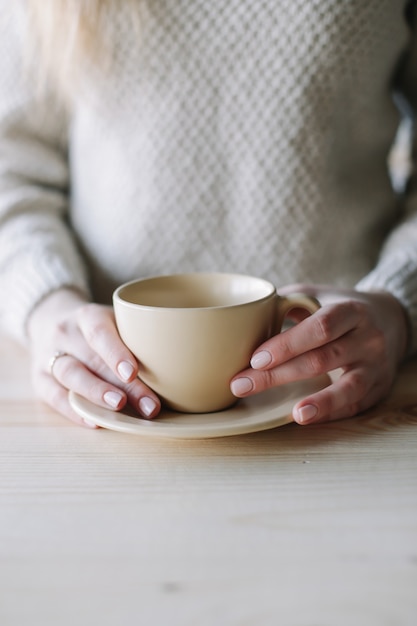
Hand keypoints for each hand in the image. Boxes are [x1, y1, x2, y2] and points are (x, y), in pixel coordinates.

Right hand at [27, 288, 160, 426]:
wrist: (50, 319)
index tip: (133, 372)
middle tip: (148, 405)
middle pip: (93, 360)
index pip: (99, 331)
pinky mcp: (39, 378)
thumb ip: (138, 338)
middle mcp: (64, 333)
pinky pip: (54, 396)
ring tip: (119, 409)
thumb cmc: (98, 327)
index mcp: (87, 315)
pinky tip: (96, 421)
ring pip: (71, 376)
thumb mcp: (115, 320)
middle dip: (122, 385)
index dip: (116, 352)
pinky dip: (74, 411)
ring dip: (97, 395)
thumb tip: (180, 369)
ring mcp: (48, 356)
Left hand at [230, 285, 408, 424]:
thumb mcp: (318, 296)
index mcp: (350, 310)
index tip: (255, 359)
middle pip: (323, 359)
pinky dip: (332, 413)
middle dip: (279, 375)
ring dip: (320, 402)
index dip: (287, 344)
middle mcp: (368, 338)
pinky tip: (308, 417)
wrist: (390, 320)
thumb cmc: (339, 308)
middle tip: (242, 385)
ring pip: (347, 387)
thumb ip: (286, 303)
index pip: (319, 328)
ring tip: (296, 414)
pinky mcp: (378, 389)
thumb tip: (245, 318)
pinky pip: (355, 405)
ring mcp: (376, 366)